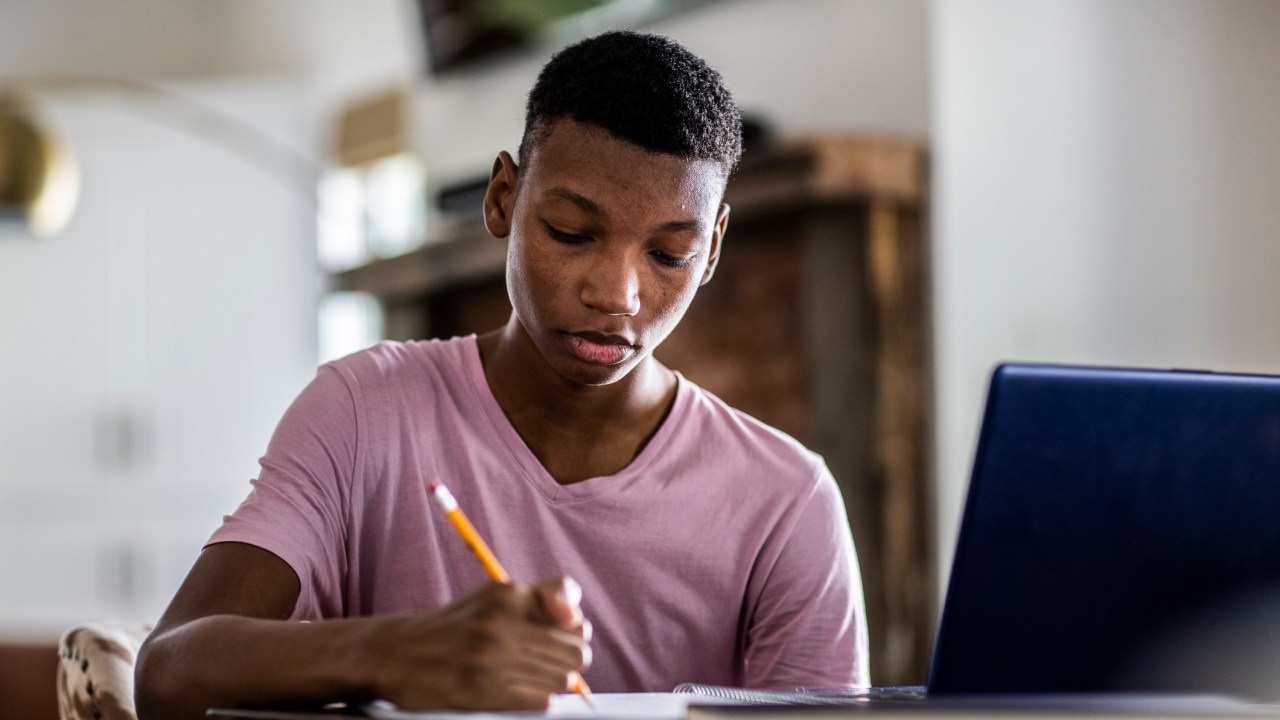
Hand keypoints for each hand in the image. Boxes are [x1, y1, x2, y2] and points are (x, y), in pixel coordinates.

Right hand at [364, 577, 591, 710]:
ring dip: (553, 683)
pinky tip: (517, 692)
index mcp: (507, 593)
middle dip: (570, 661)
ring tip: (530, 678)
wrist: (396, 653)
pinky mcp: (479, 690)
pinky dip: (536, 700)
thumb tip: (578, 621)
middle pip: (575, 652)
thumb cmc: (456, 627)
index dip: (574, 629)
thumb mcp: (494, 597)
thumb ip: (542, 599)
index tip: (560, 634)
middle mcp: (500, 622)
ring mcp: (489, 657)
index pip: (573, 613)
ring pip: (561, 680)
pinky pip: (540, 702)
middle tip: (550, 664)